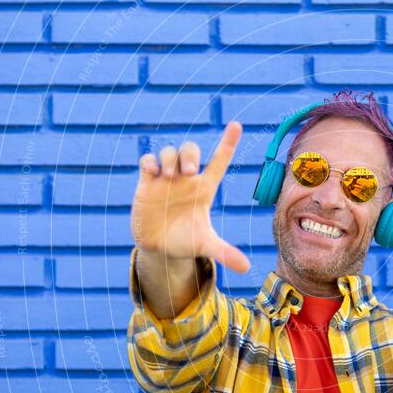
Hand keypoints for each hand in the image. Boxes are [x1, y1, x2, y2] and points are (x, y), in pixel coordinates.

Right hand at [130, 122, 250, 273]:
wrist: (159, 248)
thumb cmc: (187, 242)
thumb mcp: (205, 245)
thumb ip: (225, 253)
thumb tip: (246, 267)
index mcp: (205, 189)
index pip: (218, 160)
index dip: (227, 142)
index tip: (236, 125)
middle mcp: (186, 180)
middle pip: (190, 150)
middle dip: (189, 154)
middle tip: (189, 171)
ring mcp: (166, 179)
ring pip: (169, 152)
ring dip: (169, 159)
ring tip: (169, 177)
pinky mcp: (146, 183)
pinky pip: (147, 160)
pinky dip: (150, 162)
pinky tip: (152, 174)